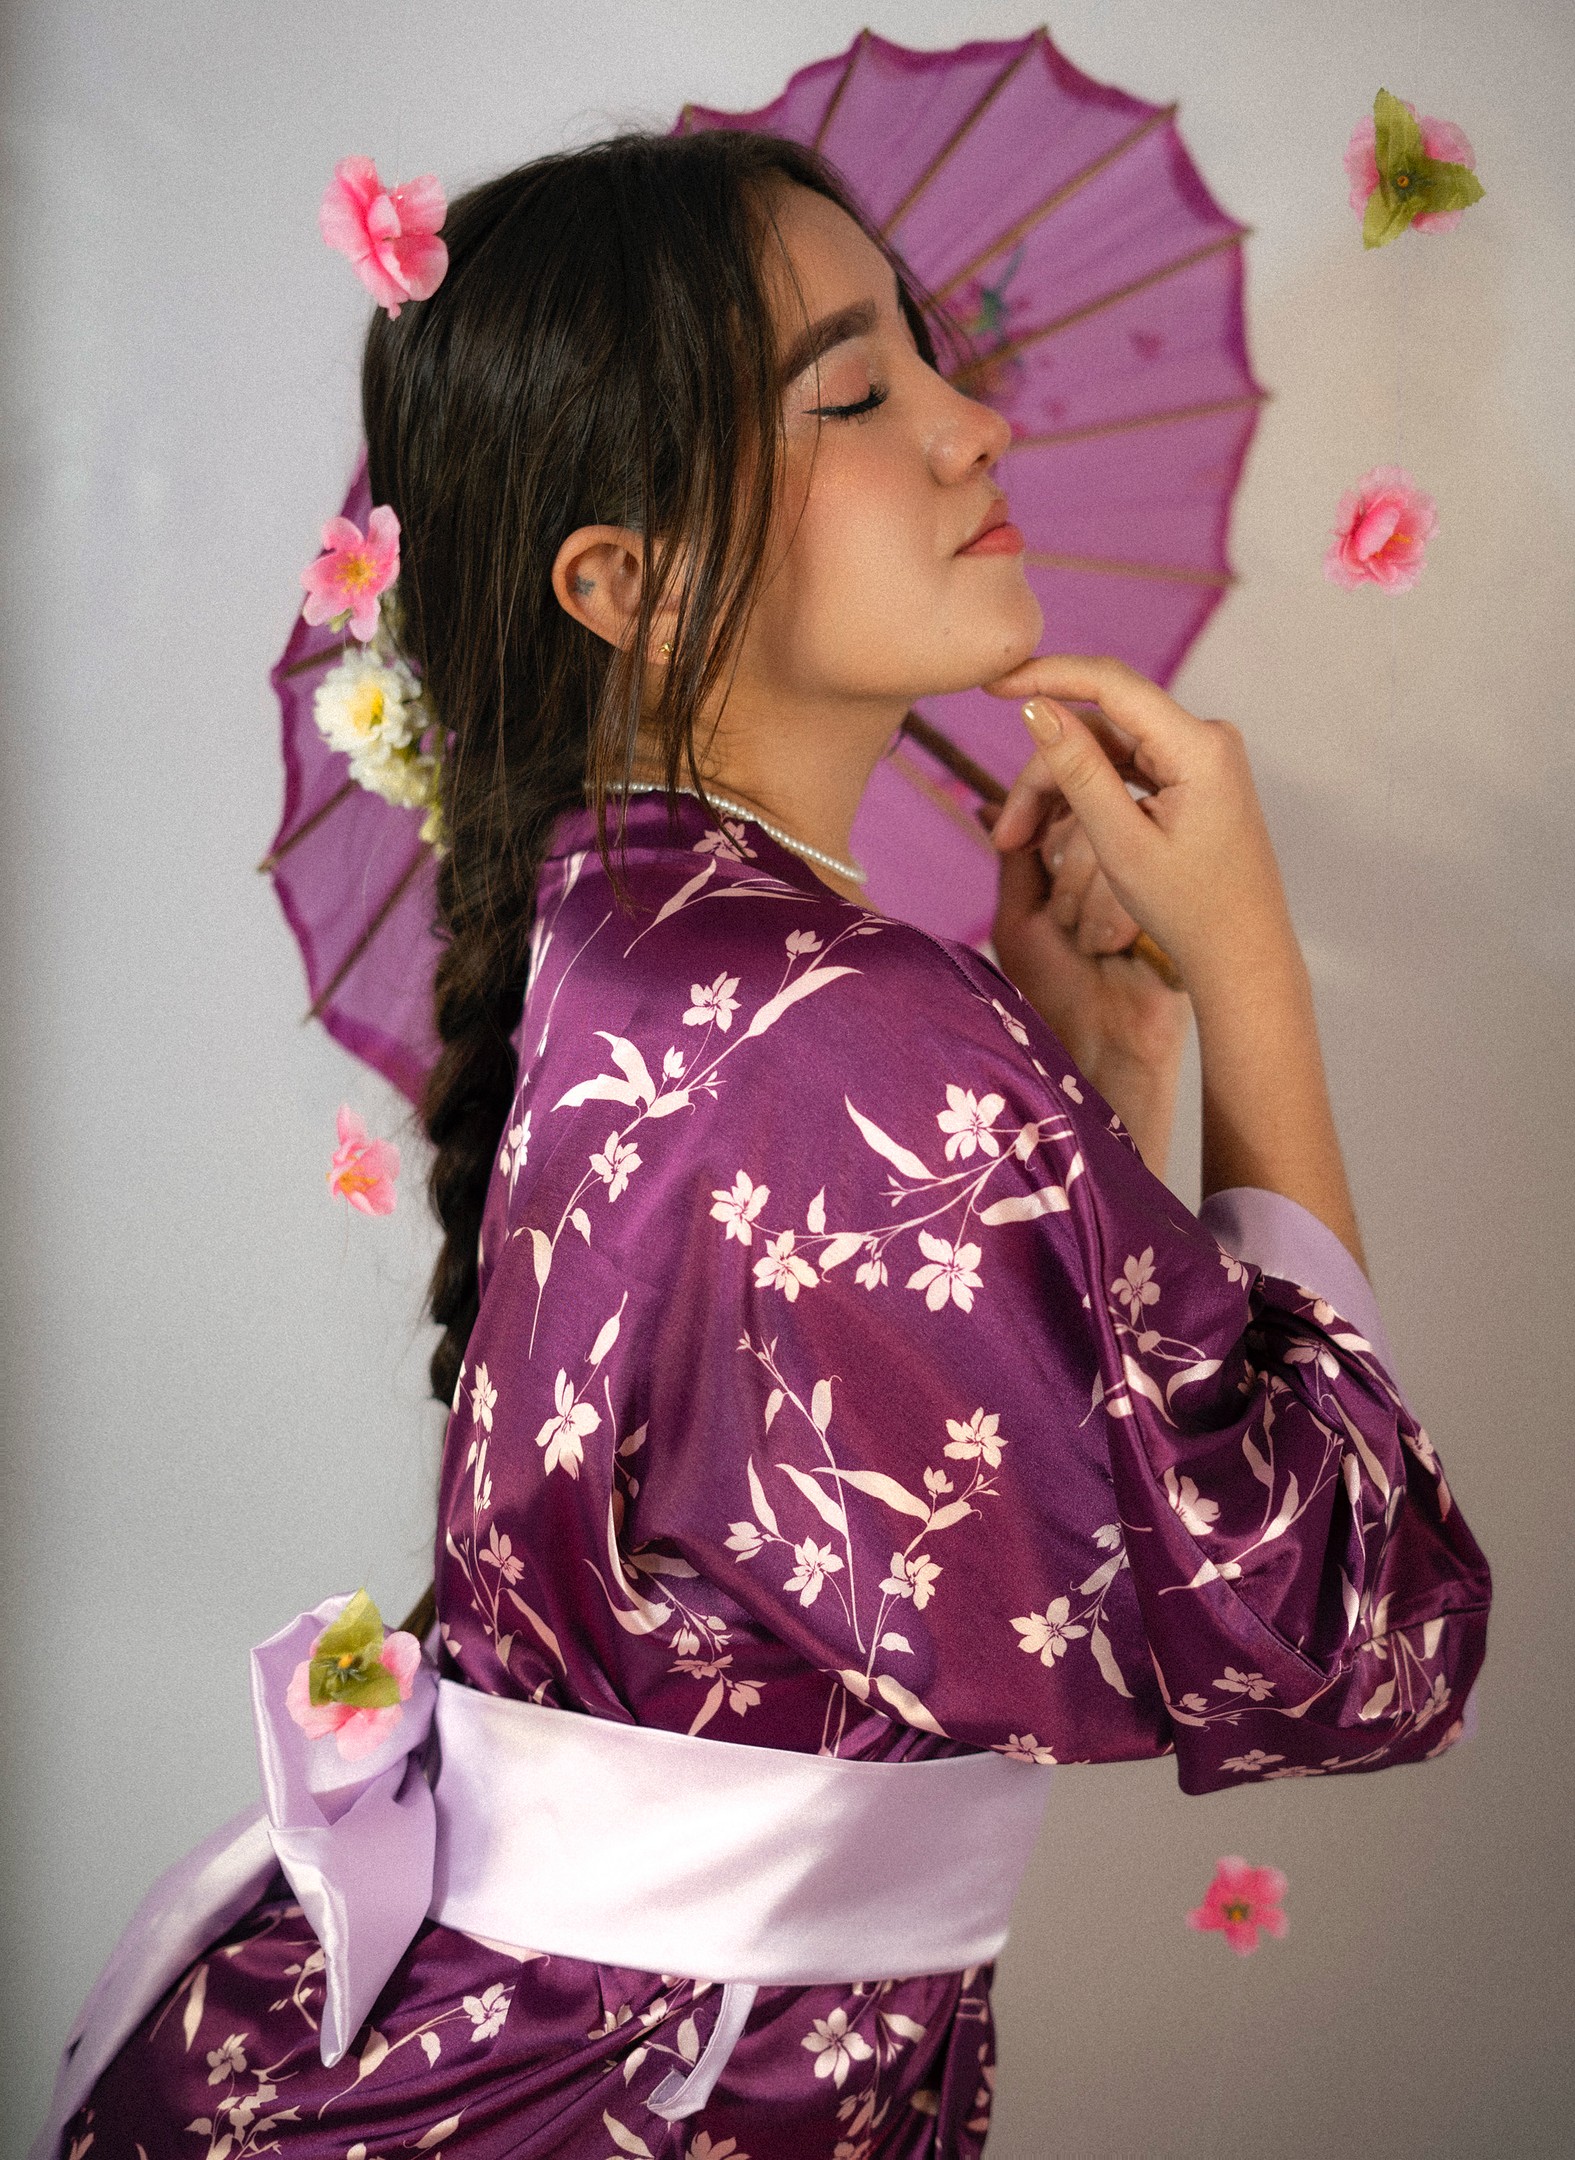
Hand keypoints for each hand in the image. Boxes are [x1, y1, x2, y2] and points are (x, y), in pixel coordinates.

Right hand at [982, 654, 1297, 996]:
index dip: (1047, 676)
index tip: (993, 684)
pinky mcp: (1192, 778)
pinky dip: (1086, 794)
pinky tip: (1054, 829)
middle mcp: (1205, 739)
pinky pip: (1125, 769)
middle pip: (1101, 727)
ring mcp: (1200, 758)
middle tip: (1006, 831)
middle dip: (1045, 771)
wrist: (1241, 957)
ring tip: (1020, 841)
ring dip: (1059, 788)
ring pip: (1106, 751)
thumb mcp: (1121, 842)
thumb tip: (1037, 707)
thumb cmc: (1191, 911)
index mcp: (1199, 747)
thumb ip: (1079, 770)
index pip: (1111, 684)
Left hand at [984, 799, 1189, 1174]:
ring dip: (1087, 904)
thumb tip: (992, 807)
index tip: (1038, 870)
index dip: (1051, 830)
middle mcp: (1119, 863)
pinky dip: (1112, 918)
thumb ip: (1016, 859)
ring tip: (1088, 948)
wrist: (1100, 1044)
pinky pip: (1140, 876)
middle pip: (1092, 820)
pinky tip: (1113, 950)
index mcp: (1081, 862)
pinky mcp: (1175, 904)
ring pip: (1114, 845)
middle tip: (1066, 929)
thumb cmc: (1053, 989)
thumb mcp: (1018, 919)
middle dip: (1067, 878)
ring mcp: (1151, 881)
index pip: (1069, 807)